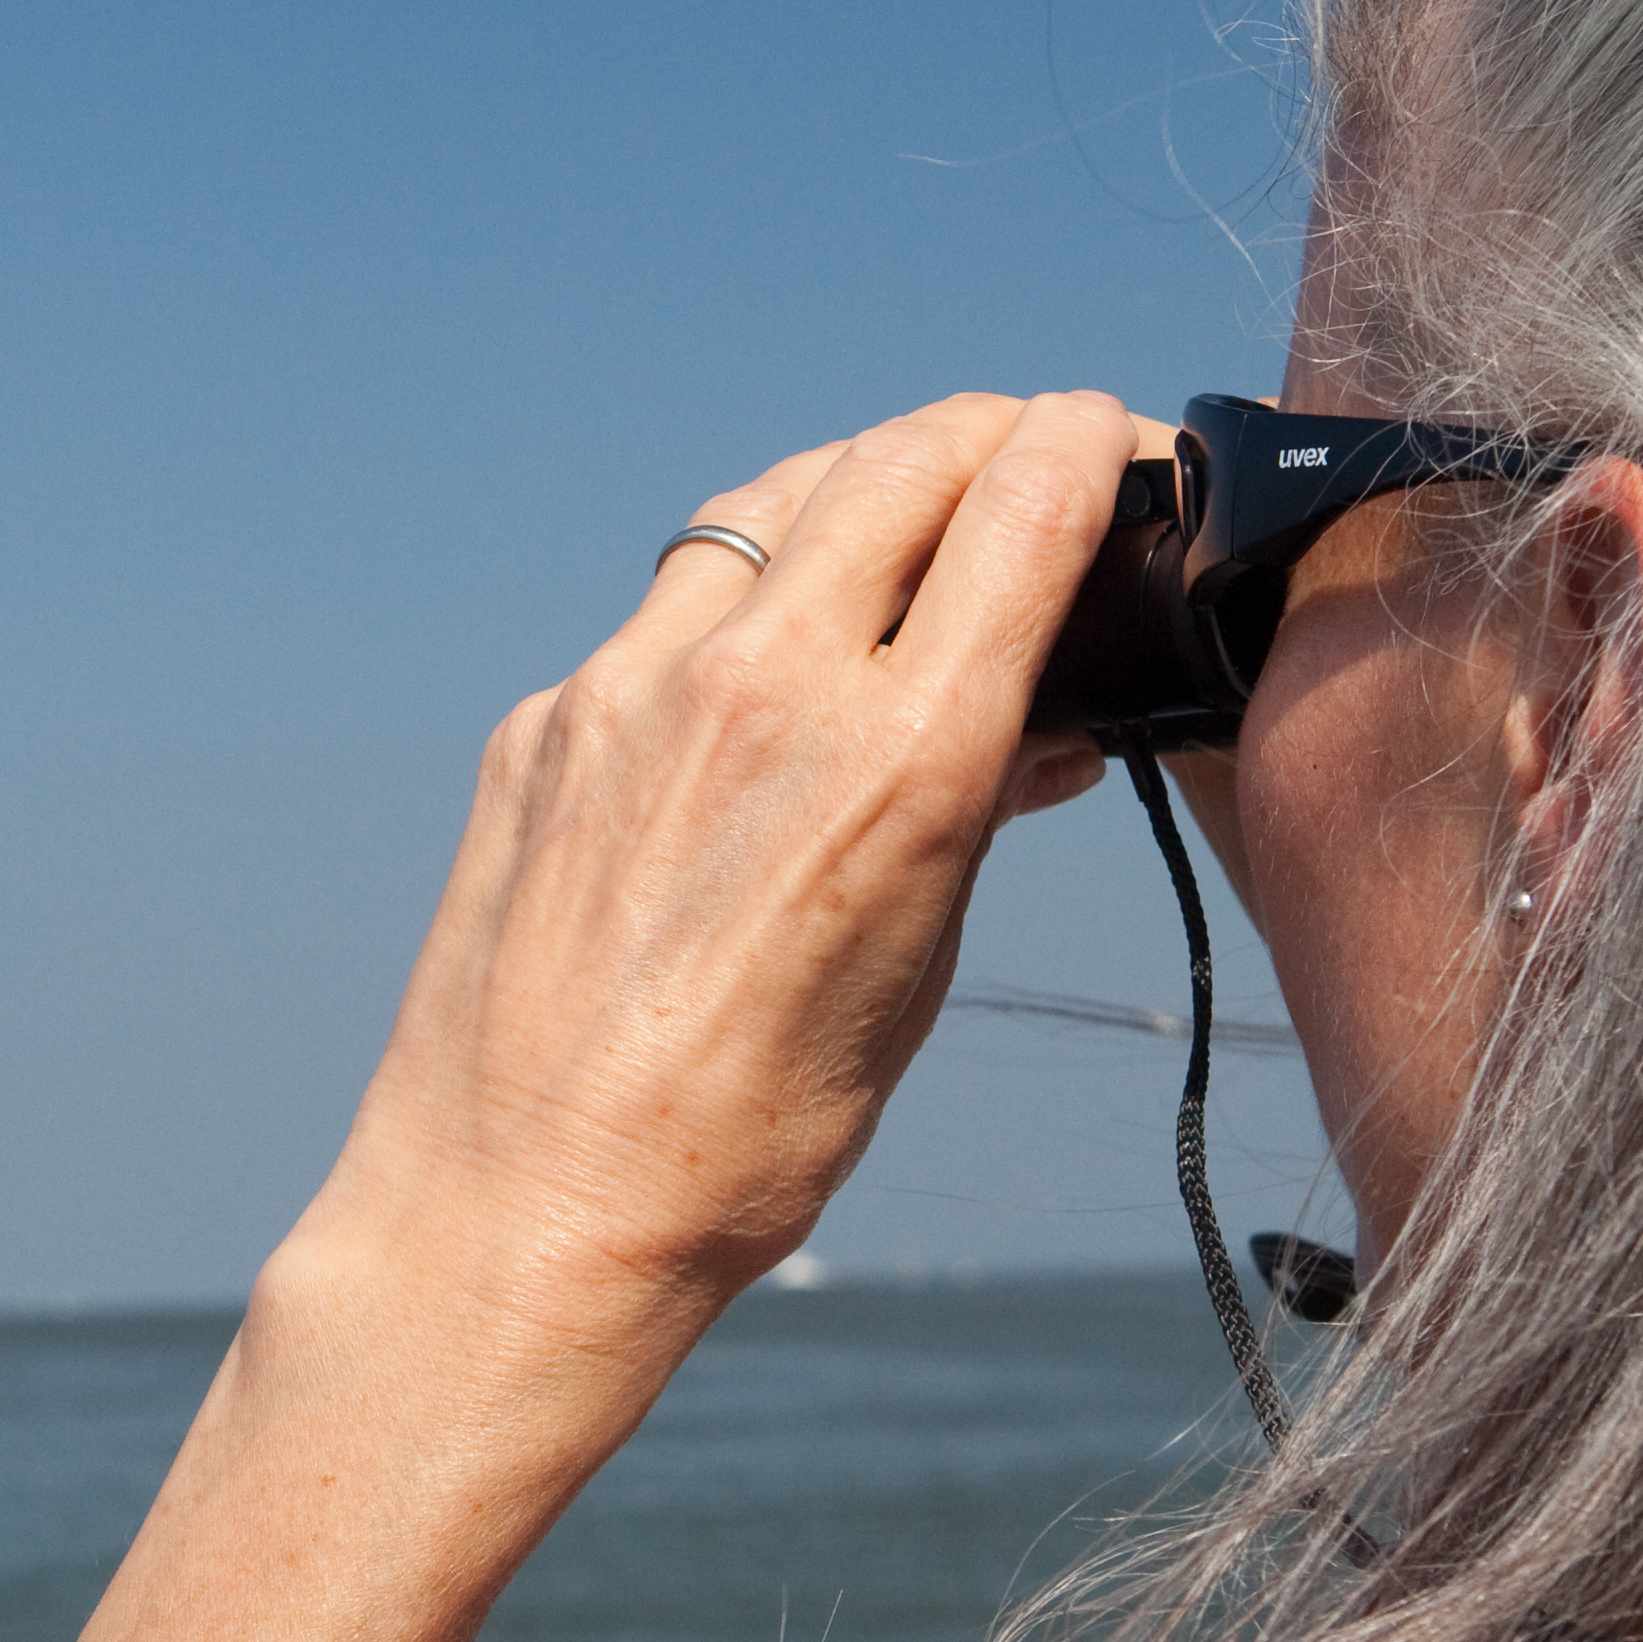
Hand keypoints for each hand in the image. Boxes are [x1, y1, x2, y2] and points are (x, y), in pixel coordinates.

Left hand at [279, 390, 1137, 1413]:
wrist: (529, 1208)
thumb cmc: (747, 1134)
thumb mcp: (916, 969)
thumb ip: (975, 814)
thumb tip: (1040, 729)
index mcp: (898, 757)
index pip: (1026, 504)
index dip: (1090, 443)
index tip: (1113, 437)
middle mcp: (766, 687)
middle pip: (903, 456)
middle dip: (986, 433)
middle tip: (1025, 453)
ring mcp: (634, 687)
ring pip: (773, 501)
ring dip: (857, 484)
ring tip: (899, 520)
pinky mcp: (548, 721)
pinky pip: (667, 605)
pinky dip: (742, 599)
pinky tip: (761, 660)